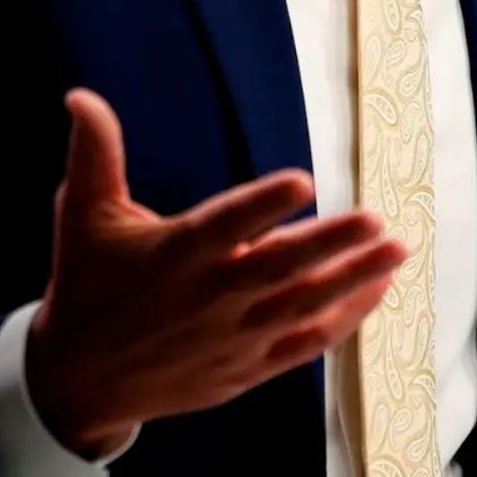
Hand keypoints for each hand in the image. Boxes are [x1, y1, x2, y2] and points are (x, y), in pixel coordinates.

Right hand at [25, 88, 404, 458]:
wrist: (81, 381)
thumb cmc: (85, 285)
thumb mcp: (81, 216)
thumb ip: (94, 154)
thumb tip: (80, 95)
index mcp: (173, 254)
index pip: (224, 224)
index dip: (262, 205)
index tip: (303, 180)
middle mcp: (208, 297)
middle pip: (279, 269)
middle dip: (331, 245)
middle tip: (376, 220)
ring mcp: (232, 338)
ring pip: (302, 307)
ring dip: (352, 280)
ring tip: (395, 250)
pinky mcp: (245, 368)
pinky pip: (304, 345)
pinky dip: (342, 321)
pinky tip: (375, 293)